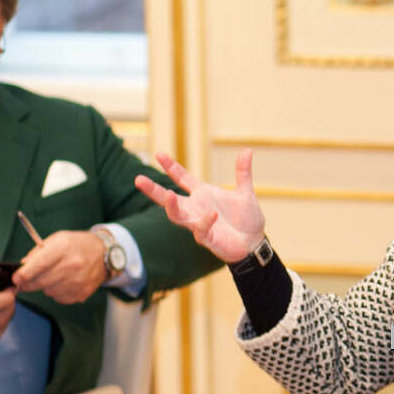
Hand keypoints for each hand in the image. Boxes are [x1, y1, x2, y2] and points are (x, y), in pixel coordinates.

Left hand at [12, 230, 107, 303]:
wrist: (105, 254)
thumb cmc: (78, 245)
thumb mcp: (58, 239)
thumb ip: (37, 252)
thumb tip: (22, 267)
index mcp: (63, 248)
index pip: (38, 265)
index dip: (23, 275)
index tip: (16, 278)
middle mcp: (72, 265)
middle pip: (40, 282)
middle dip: (28, 283)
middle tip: (24, 282)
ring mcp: (78, 281)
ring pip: (48, 291)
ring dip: (46, 286)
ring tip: (54, 276)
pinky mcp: (82, 293)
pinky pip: (59, 298)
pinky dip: (57, 292)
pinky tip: (64, 282)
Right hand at [134, 149, 266, 263]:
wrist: (255, 243)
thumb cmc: (246, 219)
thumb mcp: (245, 192)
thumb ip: (242, 173)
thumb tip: (247, 150)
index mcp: (202, 194)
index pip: (182, 178)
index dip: (171, 167)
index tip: (159, 153)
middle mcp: (195, 208)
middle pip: (168, 199)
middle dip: (153, 190)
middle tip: (138, 179)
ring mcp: (198, 224)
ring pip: (177, 216)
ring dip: (171, 207)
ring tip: (168, 195)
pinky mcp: (207, 238)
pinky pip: (200, 230)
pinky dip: (205, 221)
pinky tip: (212, 214)